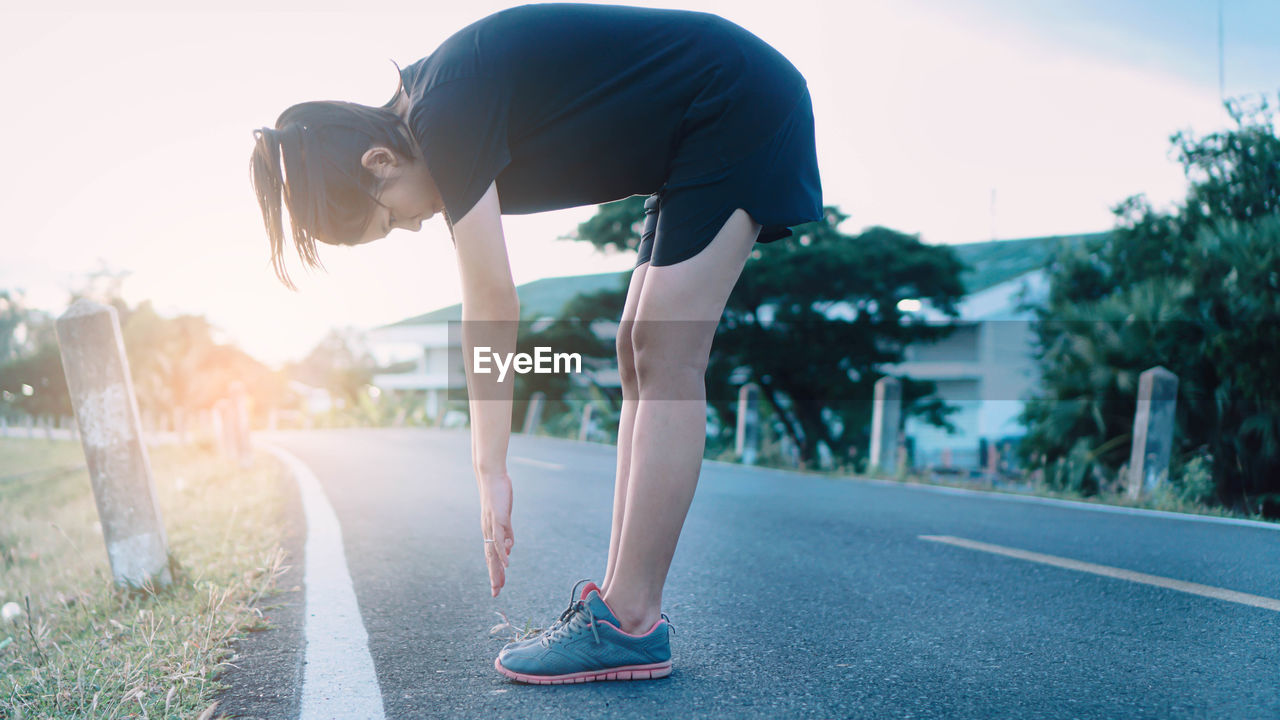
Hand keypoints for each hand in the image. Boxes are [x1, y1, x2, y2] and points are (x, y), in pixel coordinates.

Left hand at [477, 471, 513, 596]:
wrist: (491, 476)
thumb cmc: (498, 493)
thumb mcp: (505, 517)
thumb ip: (507, 532)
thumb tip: (509, 547)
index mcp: (490, 531)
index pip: (492, 556)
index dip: (495, 572)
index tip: (498, 586)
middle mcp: (488, 531)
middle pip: (490, 559)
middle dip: (494, 577)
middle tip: (495, 594)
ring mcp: (492, 526)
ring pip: (493, 553)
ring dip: (496, 570)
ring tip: (499, 584)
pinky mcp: (497, 518)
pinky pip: (499, 539)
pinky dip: (502, 552)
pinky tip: (506, 562)